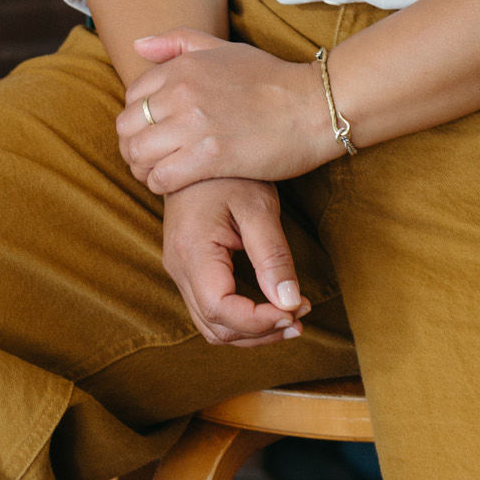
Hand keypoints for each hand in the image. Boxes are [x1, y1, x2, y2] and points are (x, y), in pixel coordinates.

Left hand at [117, 27, 336, 191]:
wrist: (313, 106)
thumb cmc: (271, 78)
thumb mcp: (224, 48)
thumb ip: (178, 41)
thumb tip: (137, 46)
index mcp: (183, 66)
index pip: (132, 95)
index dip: (136, 117)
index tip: (151, 130)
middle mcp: (182, 92)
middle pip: (128, 126)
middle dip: (133, 144)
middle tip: (150, 157)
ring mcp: (195, 125)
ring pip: (139, 155)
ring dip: (142, 168)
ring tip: (158, 172)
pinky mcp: (210, 158)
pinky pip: (162, 178)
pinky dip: (160, 185)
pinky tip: (174, 184)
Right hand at [162, 178, 311, 345]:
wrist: (198, 147)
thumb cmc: (231, 172)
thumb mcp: (259, 207)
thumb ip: (273, 257)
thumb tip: (290, 304)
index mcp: (193, 250)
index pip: (221, 310)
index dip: (259, 322)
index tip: (294, 312)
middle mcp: (178, 267)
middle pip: (215, 326)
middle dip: (260, 332)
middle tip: (300, 317)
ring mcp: (179, 269)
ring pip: (211, 325)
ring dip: (251, 331)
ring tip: (291, 319)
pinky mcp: (187, 268)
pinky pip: (210, 309)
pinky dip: (240, 318)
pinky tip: (269, 309)